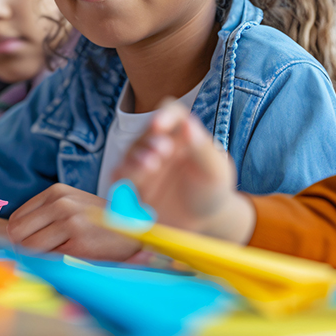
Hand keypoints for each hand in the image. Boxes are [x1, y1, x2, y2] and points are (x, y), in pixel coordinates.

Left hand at [7, 184, 141, 260]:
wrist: (135, 232)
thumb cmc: (99, 224)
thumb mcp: (71, 207)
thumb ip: (44, 216)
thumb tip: (8, 234)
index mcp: (56, 192)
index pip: (16, 219)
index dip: (20, 238)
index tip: (33, 246)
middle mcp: (61, 202)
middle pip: (16, 232)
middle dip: (24, 248)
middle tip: (45, 254)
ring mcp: (70, 220)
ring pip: (28, 247)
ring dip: (39, 257)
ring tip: (62, 253)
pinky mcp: (79, 241)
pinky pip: (48, 259)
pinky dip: (54, 263)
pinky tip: (73, 256)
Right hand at [113, 99, 254, 243]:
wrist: (202, 223)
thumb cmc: (212, 190)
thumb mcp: (216, 171)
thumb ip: (203, 149)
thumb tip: (188, 123)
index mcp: (182, 133)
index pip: (171, 113)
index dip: (164, 115)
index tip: (160, 125)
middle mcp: (159, 144)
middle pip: (147, 134)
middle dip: (150, 141)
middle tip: (162, 151)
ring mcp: (144, 163)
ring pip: (131, 154)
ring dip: (136, 159)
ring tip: (150, 165)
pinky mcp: (132, 184)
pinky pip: (120, 177)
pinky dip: (122, 177)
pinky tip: (128, 184)